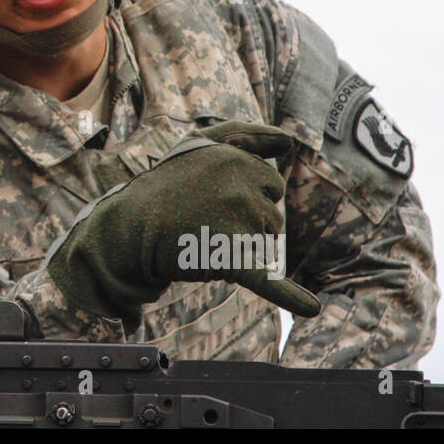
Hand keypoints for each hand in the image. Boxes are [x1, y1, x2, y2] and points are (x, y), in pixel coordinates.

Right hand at [47, 120, 319, 318]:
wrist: (132, 227)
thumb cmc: (169, 183)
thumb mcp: (202, 144)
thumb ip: (246, 134)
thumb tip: (290, 142)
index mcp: (237, 161)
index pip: (270, 183)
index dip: (246, 192)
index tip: (214, 193)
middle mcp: (240, 189)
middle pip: (271, 214)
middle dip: (248, 219)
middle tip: (206, 216)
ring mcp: (238, 225)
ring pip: (265, 241)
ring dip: (243, 243)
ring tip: (204, 236)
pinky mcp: (232, 261)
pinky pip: (268, 280)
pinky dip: (289, 297)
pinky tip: (311, 309)